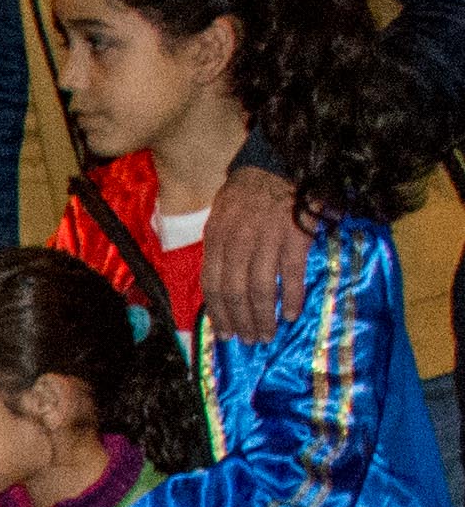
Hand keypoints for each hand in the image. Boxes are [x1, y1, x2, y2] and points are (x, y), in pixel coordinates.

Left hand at [205, 165, 311, 336]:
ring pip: (261, 289)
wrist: (276, 166)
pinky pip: (291, 275)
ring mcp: (267, 242)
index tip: (224, 333)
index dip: (218, 313)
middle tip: (249, 341)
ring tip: (267, 335)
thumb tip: (217, 285)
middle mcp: (238, 243)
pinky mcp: (294, 239)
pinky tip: (291, 315)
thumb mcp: (219, 218)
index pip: (212, 285)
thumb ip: (218, 249)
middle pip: (235, 292)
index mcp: (216, 240)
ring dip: (263, 317)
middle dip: (241, 321)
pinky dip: (291, 298)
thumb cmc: (246, 194)